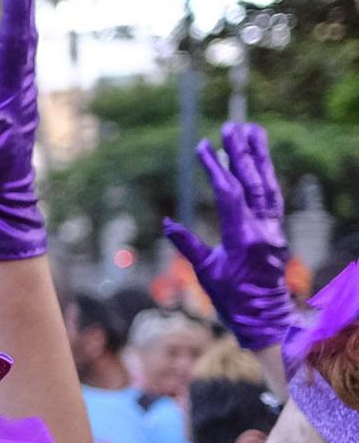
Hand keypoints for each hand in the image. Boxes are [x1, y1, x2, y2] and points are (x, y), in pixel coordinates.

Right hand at [0, 0, 43, 260]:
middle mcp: (19, 89)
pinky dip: (10, 39)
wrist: (0, 209)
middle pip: (22, 33)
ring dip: (18, 13)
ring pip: (20, 46)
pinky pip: (10, 64)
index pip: (15, 36)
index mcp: (13, 92)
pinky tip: (8, 38)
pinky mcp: (6, 110)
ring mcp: (14, 99)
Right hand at [165, 121, 293, 349]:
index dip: (216, 168)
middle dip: (242, 152)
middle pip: (252, 182)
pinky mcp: (276, 231)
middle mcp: (263, 228)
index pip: (228, 193)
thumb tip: (167, 223)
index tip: (203, 145)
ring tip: (254, 131)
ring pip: (267, 185)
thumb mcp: (206, 275)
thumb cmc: (231, 300)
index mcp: (243, 237)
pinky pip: (272, 196)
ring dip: (260, 157)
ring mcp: (273, 229)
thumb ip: (188, 246)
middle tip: (233, 125)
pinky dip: (265, 175)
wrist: (265, 318)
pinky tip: (260, 162)